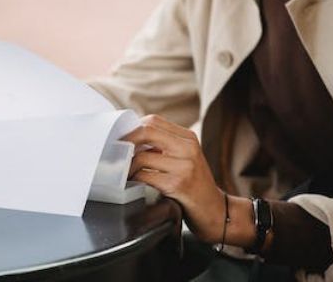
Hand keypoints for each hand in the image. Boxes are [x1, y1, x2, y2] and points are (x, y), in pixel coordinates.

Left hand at [124, 114, 225, 242]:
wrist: (216, 212)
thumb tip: (129, 140)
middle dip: (126, 142)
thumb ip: (163, 147)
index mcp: (188, 138)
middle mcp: (188, 148)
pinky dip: (135, 180)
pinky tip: (134, 185)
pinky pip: (146, 177)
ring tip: (125, 174)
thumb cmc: (194, 186)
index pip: (153, 121)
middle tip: (116, 154)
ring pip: (142, 157)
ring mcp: (185, 165)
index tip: (120, 140)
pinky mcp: (179, 184)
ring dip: (128, 167)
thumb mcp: (184, 159)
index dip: (132, 129)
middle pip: (147, 131)